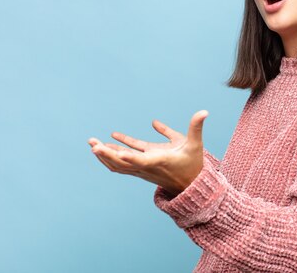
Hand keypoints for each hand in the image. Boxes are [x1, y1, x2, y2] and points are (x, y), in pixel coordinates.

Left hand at [88, 110, 208, 195]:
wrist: (190, 185)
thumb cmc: (193, 164)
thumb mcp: (196, 144)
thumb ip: (196, 127)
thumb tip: (203, 111)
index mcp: (160, 161)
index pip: (142, 160)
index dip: (130, 157)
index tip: (117, 152)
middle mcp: (147, 167)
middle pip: (123, 164)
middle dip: (107, 154)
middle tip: (93, 144)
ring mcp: (141, 169)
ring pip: (118, 165)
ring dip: (105, 155)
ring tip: (92, 143)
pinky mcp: (139, 168)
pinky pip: (121, 164)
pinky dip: (111, 156)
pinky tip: (104, 145)